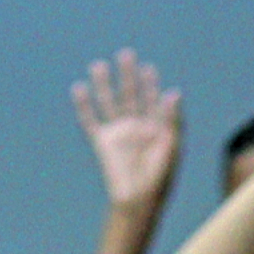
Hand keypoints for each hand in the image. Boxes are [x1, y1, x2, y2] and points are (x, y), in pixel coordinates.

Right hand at [72, 51, 184, 210]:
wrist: (139, 200)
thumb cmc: (160, 178)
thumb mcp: (172, 146)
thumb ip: (173, 120)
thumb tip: (174, 92)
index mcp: (154, 127)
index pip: (152, 99)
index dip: (150, 84)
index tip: (148, 69)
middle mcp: (135, 126)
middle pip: (130, 95)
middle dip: (128, 76)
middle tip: (125, 54)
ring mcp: (118, 133)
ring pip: (109, 102)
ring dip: (104, 84)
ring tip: (98, 65)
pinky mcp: (102, 142)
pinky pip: (90, 120)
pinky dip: (83, 105)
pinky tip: (79, 88)